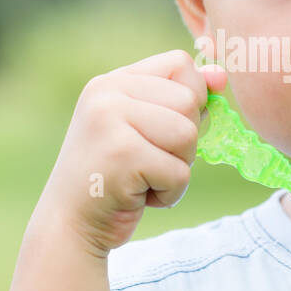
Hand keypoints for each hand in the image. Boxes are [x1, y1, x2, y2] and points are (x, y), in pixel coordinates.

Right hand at [36, 49, 227, 259]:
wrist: (69, 225)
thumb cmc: (113, 177)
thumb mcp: (143, 128)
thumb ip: (179, 99)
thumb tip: (221, 75)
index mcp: (111, 82)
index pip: (180, 64)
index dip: (192, 98)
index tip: (167, 129)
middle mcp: (107, 93)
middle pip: (189, 101)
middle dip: (184, 142)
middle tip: (148, 161)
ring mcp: (110, 122)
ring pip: (188, 135)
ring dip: (178, 168)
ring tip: (144, 178)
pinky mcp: (121, 156)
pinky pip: (179, 173)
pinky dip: (169, 194)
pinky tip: (137, 197)